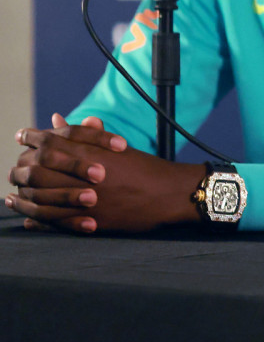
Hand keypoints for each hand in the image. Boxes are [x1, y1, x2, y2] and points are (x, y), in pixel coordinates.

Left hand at [7, 115, 202, 232]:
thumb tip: (55, 118)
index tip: (22, 139)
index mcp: (90, 153)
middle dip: (22, 169)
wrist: (169, 193)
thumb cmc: (143, 168)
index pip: (47, 142)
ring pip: (41, 199)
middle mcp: (84, 175)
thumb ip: (82, 135)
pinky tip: (30, 220)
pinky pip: (55, 222)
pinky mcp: (90, 220)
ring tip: (13, 198)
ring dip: (24, 199)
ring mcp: (86, 199)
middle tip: (17, 169)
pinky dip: (39, 221)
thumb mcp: (114, 147)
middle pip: (37, 170)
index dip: (30, 140)